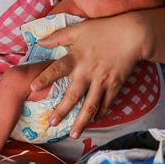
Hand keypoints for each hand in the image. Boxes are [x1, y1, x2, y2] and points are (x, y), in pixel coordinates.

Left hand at [30, 16, 142, 137]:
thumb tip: (39, 41)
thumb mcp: (78, 29)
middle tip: (52, 124)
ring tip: (74, 134)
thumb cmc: (103, 29)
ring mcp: (102, 80)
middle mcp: (88, 71)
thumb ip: (58, 36)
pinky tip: (94, 121)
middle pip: (73, 95)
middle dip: (62, 111)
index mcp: (76, 57)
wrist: (132, 34)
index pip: (57, 69)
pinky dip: (101, 113)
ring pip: (91, 105)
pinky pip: (107, 103)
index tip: (33, 87)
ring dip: (82, 121)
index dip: (45, 77)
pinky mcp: (115, 85)